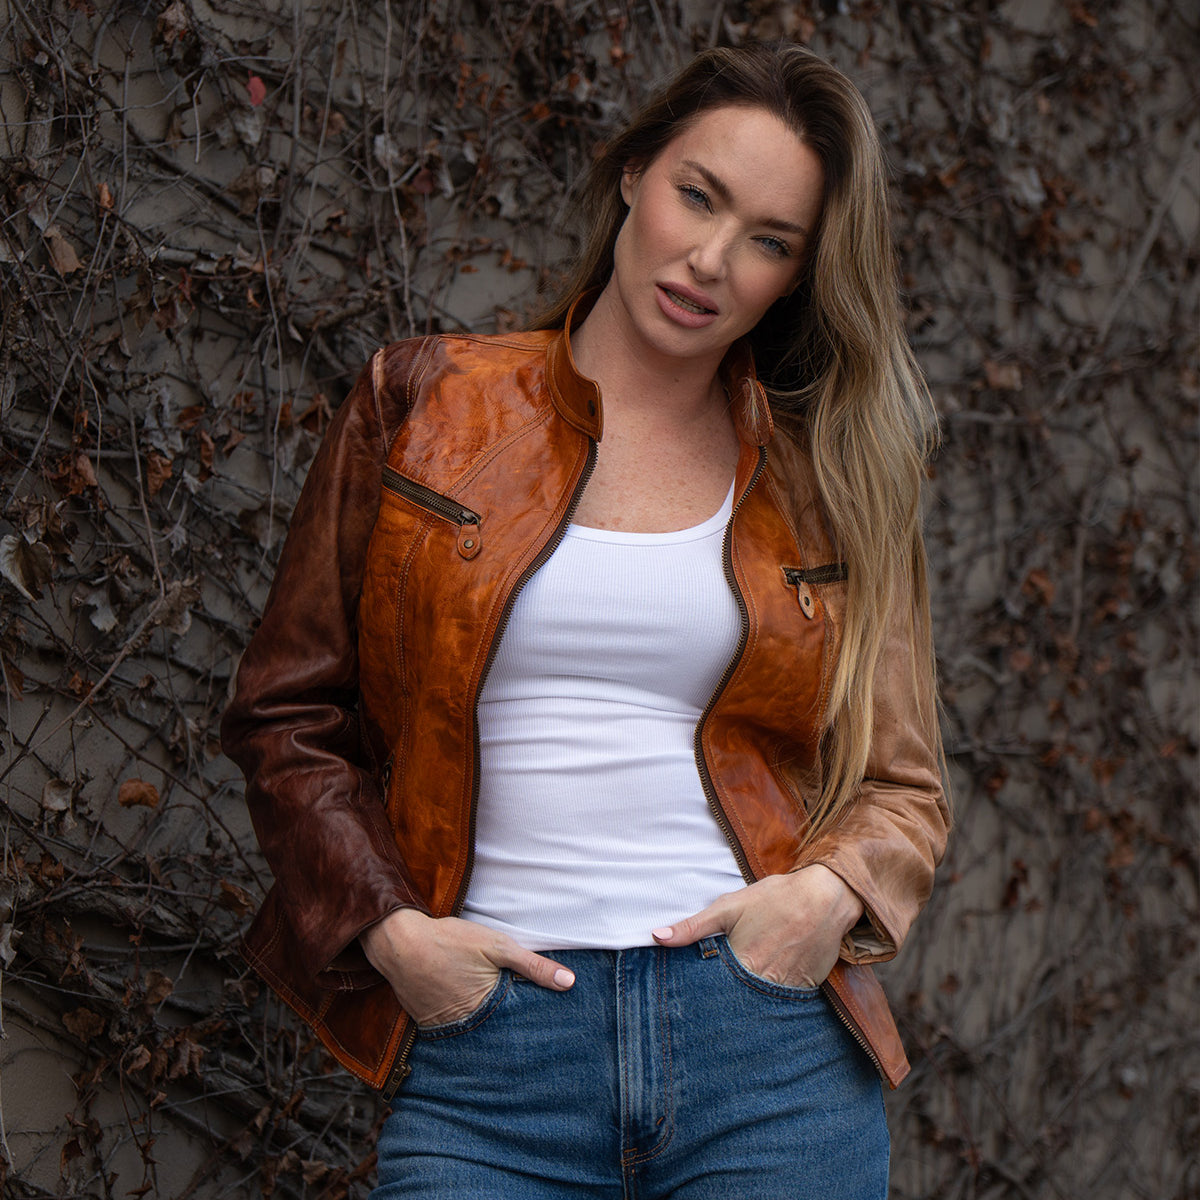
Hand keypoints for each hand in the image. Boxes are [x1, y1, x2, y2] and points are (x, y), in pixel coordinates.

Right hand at [360, 908, 574, 1026]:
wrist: (398, 941)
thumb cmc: (451, 941)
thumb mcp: (497, 946)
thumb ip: (533, 966)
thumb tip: (570, 983)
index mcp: (486, 1011)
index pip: (517, 1029)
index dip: (531, 1032)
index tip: (549, 1041)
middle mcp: (464, 1027)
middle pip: (494, 1036)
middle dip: (509, 1039)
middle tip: (530, 1049)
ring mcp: (442, 1028)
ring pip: (472, 1035)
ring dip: (485, 1035)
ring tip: (505, 1041)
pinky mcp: (426, 1022)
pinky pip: (450, 1030)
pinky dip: (461, 1027)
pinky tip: (470, 1022)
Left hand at [651, 865, 863, 988]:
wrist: (826, 896)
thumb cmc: (774, 898)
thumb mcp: (729, 906)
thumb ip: (693, 926)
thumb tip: (656, 937)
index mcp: (743, 965)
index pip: (713, 996)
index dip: (701, 999)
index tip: (690, 1004)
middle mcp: (766, 984)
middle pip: (736, 1006)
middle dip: (723, 1008)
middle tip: (709, 1013)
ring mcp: (789, 990)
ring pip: (760, 1007)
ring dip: (748, 1006)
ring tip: (734, 1008)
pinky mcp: (807, 990)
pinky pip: (784, 1004)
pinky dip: (772, 1000)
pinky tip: (764, 992)